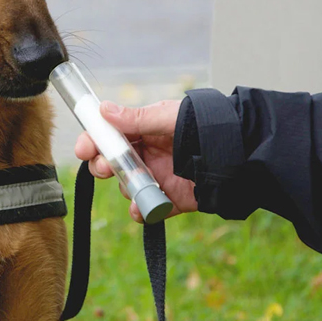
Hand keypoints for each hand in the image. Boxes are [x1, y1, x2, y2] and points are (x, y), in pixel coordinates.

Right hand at [74, 100, 197, 222]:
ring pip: (127, 186)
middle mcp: (147, 154)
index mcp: (143, 130)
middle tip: (107, 168)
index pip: (109, 136)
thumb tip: (103, 109)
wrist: (237, 153)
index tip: (84, 149)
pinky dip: (142, 211)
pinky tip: (142, 209)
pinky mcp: (171, 199)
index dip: (93, 142)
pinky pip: (148, 208)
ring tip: (136, 186)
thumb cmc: (203, 126)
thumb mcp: (167, 118)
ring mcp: (157, 177)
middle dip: (103, 166)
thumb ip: (136, 118)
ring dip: (126, 187)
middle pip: (111, 163)